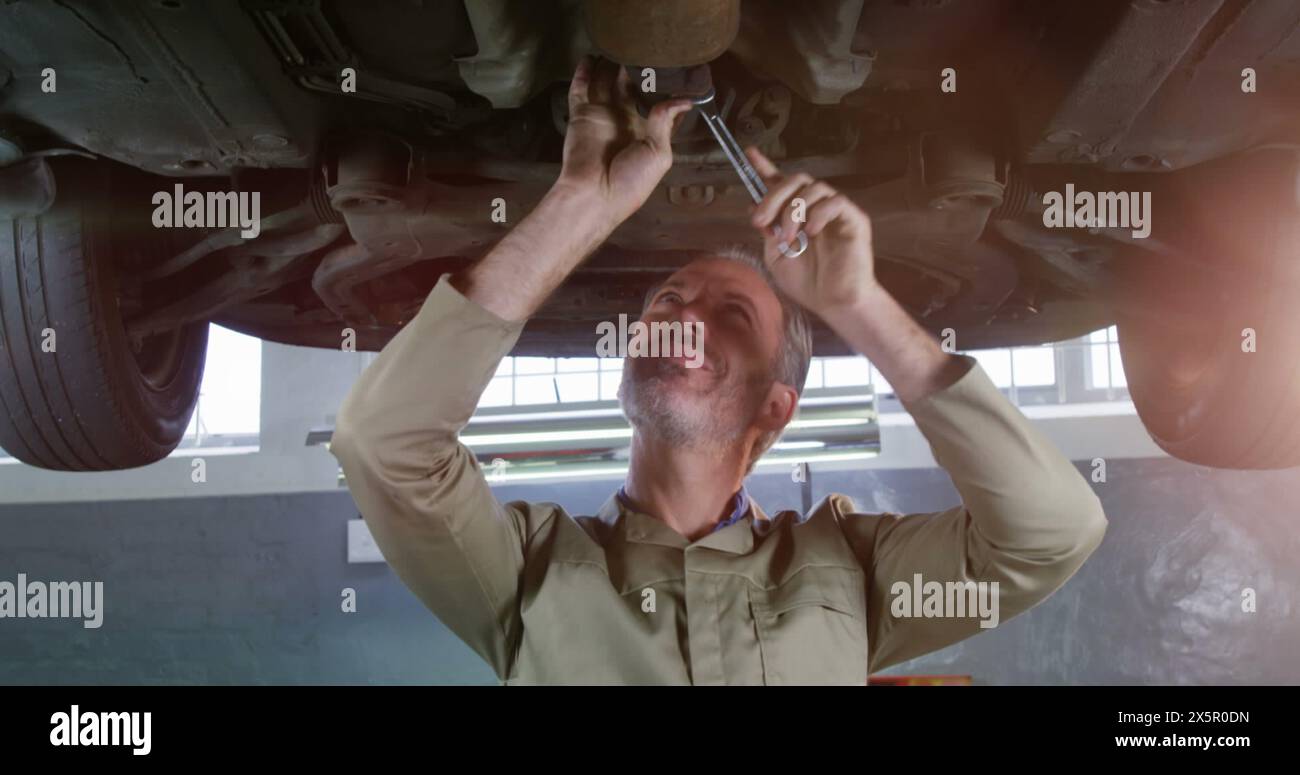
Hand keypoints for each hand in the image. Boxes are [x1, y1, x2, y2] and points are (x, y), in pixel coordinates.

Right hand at [555, 56, 693, 227]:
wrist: (593, 194)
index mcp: (646, 133)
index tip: (677, 70)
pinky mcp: (581, 115)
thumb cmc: (630, 182)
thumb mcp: (659, 153)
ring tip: (618, 45)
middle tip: (645, 48)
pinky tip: (590, 56)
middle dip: (636, 70)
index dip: (666, 89)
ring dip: (610, 66)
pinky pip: (580, 88)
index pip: (658, 106)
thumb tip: (684, 98)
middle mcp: (623, 121)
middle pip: (629, 88)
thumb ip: (665, 121)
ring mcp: (601, 116)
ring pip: (605, 83)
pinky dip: (583, 72)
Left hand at [746, 146, 878, 313]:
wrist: (832, 303)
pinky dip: (818, 214)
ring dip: (793, 212)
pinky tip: (811, 233)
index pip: (780, 182)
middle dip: (773, 197)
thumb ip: (767, 230)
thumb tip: (754, 205)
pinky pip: (835, 202)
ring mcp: (835, 211)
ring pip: (814, 188)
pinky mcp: (854, 218)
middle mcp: (815, 206)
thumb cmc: (807, 282)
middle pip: (795, 179)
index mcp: (795, 213)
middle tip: (760, 222)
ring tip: (789, 239)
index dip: (764, 166)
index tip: (748, 153)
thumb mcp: (776, 256)